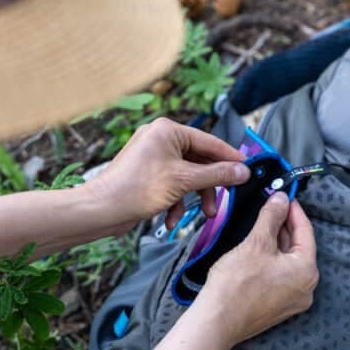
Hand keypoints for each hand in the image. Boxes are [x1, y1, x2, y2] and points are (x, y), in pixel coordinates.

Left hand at [88, 118, 250, 227]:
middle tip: (223, 201)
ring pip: (187, 176)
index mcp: (168, 130)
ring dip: (195, 198)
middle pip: (200, 161)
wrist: (101, 210)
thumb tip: (243, 171)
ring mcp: (153, 157)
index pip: (210, 141)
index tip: (248, 169)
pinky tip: (170, 219)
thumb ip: (216, 174)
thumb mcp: (184, 181)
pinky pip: (172, 184)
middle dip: (209, 186)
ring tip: (203, 215)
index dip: (230, 158)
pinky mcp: (148, 174)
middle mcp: (161, 139)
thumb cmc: (136, 189)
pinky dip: (176, 202)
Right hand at [194, 192, 318, 349]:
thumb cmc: (237, 282)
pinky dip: (273, 260)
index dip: (294, 210)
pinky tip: (259, 249)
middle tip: (272, 207)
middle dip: (285, 226)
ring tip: (263, 224)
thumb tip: (280, 198)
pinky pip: (281, 276)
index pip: (306, 231)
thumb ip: (272, 216)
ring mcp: (293, 300)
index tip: (284, 195)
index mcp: (307, 271)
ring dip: (277, 242)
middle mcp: (307, 288)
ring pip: (289, 262)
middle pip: (299, 247)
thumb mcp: (256, 242)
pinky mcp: (278, 307)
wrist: (216, 321)